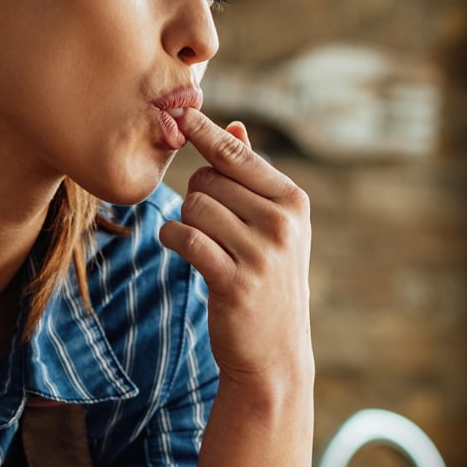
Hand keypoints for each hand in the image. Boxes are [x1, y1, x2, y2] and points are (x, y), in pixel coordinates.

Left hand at [159, 109, 314, 395]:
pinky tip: (179, 248)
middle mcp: (282, 223)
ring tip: (205, 247)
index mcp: (293, 201)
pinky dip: (173, 239)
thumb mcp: (273, 227)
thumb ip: (251, 176)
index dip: (206, 134)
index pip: (237, 155)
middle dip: (197, 197)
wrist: (273, 352)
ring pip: (194, 207)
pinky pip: (186, 238)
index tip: (183, 113)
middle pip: (208, 180)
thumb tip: (233, 126)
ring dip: (186, 223)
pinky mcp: (234, 281)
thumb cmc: (267, 280)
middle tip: (212, 228)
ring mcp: (262, 253)